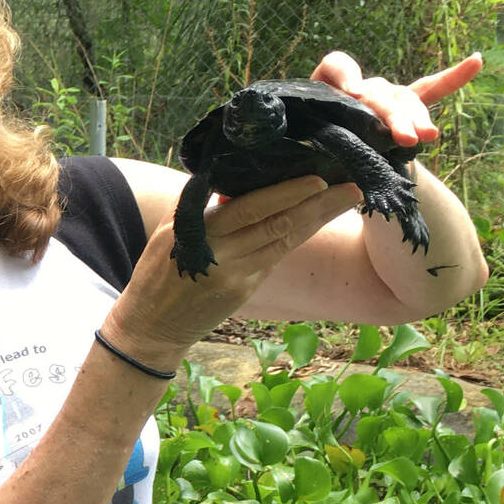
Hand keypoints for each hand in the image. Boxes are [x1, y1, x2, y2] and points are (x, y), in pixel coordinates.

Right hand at [109, 173, 362, 362]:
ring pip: (284, 243)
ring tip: (347, 200)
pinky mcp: (244, 293)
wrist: (150, 325)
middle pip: (278, 225)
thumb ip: (198, 208)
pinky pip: (273, 260)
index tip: (318, 178)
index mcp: (200, 233)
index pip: (251, 209)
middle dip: (318, 205)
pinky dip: (295, 239)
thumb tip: (230, 182)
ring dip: (318, 220)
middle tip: (353, 187)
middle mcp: (222, 255)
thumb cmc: (156, 273)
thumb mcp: (167, 234)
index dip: (287, 194)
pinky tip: (315, 223)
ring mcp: (236, 277)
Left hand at [313, 50, 482, 148]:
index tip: (353, 94)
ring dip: (417, 119)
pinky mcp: (409, 109)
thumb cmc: (311, 156)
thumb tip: (311, 150)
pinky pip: (432, 90)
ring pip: (406, 101)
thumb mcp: (301, 149)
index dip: (346, 77)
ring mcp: (388, 97)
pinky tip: (476, 61)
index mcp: (330, 87)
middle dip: (391, 114)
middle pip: (379, 92)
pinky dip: (454, 77)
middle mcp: (363, 88)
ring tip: (427, 137)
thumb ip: (307, 140)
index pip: (337, 66)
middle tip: (401, 137)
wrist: (334, 171)